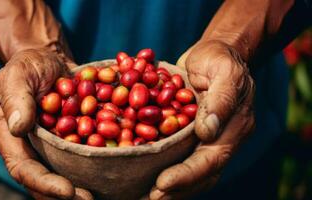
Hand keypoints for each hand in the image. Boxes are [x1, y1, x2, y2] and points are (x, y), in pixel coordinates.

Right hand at [0, 48, 92, 199]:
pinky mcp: (65, 140)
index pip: (22, 167)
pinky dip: (91, 166)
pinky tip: (112, 172)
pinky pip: (77, 157)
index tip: (68, 192)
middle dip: (65, 195)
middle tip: (90, 199)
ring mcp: (46, 145)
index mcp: (8, 135)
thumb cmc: (29, 64)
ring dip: (80, 187)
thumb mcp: (18, 73)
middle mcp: (27, 147)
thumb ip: (17, 97)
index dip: (44, 183)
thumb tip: (18, 127)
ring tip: (103, 194)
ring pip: (60, 173)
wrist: (47, 59)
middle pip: (42, 179)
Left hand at [150, 40, 255, 199]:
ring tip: (144, 196)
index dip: (187, 174)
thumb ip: (220, 99)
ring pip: (192, 171)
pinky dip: (166, 170)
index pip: (211, 159)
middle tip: (150, 198)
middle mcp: (222, 139)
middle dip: (176, 189)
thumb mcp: (223, 70)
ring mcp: (207, 140)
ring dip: (171, 188)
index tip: (162, 183)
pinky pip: (181, 158)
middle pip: (202, 174)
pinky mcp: (192, 135)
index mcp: (234, 127)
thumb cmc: (219, 58)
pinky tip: (146, 178)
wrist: (216, 53)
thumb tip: (207, 132)